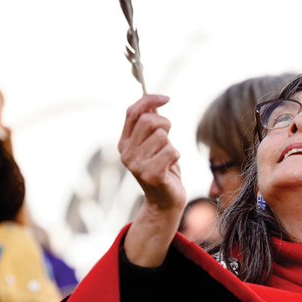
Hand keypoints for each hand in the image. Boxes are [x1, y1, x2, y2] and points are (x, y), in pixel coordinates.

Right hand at [119, 94, 185, 267]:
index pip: (132, 112)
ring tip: (168, 157)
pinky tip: (171, 167)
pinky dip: (176, 156)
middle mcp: (126, 154)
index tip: (166, 97)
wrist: (164, 203)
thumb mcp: (154, 144)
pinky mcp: (151, 175)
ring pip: (161, 136)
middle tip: (168, 136)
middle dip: (165, 124)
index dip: (149, 99)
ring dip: (171, 144)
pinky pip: (171, 151)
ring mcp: (136, 165)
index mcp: (124, 143)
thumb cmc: (163, 170)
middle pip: (149, 121)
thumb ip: (151, 124)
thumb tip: (154, 100)